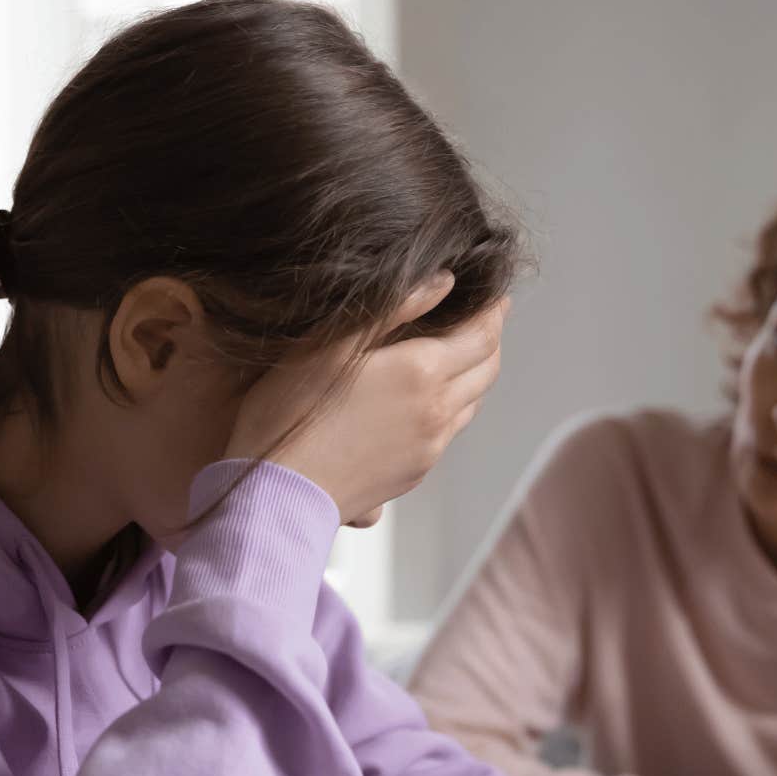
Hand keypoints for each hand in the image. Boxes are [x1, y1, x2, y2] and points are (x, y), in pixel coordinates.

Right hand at [225, 272, 506, 525]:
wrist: (280, 494)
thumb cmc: (291, 413)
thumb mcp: (331, 344)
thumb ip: (392, 307)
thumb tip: (444, 281)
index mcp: (421, 372)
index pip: (482, 335)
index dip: (493, 312)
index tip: (496, 296)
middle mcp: (437, 411)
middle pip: (487, 370)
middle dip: (490, 340)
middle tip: (486, 320)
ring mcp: (429, 447)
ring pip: (471, 403)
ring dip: (474, 375)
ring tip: (460, 356)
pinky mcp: (415, 473)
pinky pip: (448, 433)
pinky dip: (451, 407)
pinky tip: (427, 401)